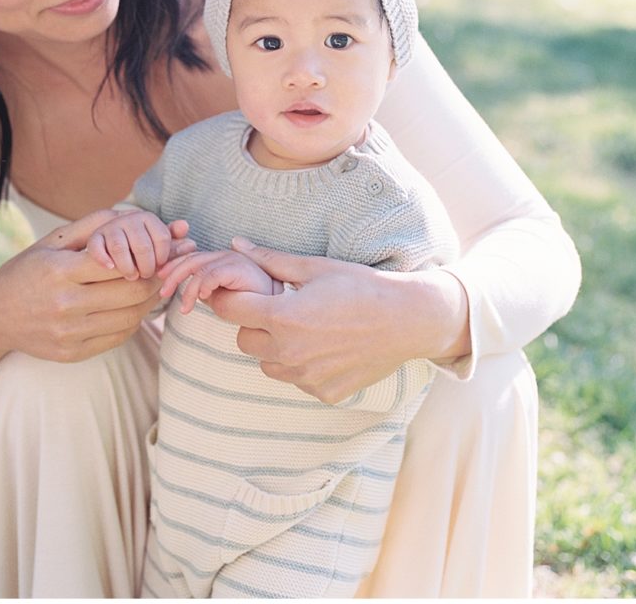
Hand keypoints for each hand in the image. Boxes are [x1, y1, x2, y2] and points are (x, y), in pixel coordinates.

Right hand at [0, 210, 169, 368]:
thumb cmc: (27, 271)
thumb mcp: (52, 241)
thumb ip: (93, 226)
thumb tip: (133, 215)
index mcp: (60, 270)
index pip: (121, 262)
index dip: (150, 255)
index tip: (166, 249)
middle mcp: (65, 303)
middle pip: (133, 291)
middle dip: (159, 276)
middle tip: (171, 266)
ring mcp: (70, 332)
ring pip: (132, 316)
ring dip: (151, 300)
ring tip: (156, 284)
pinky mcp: (73, 353)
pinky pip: (120, 336)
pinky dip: (135, 320)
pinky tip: (134, 306)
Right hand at [86, 211, 193, 279]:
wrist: (110, 239)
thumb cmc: (139, 244)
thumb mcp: (156, 242)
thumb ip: (171, 242)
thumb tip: (190, 240)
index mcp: (147, 218)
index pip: (163, 238)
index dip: (164, 257)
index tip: (160, 267)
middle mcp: (128, 218)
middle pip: (143, 246)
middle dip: (147, 266)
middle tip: (146, 276)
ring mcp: (109, 228)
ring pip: (120, 248)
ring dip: (128, 267)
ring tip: (131, 276)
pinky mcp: (93, 238)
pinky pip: (96, 247)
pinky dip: (104, 259)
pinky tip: (111, 268)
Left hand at [157, 247, 279, 313]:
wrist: (276, 303)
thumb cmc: (251, 301)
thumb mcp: (223, 295)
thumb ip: (208, 290)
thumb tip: (192, 294)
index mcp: (219, 259)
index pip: (191, 258)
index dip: (173, 266)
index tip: (159, 279)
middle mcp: (225, 255)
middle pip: (191, 260)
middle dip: (173, 275)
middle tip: (162, 293)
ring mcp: (232, 259)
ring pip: (199, 269)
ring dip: (188, 290)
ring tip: (185, 309)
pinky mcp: (239, 267)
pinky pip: (213, 274)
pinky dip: (203, 286)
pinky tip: (201, 299)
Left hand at [202, 237, 469, 403]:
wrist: (407, 320)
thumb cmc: (360, 286)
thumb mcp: (314, 268)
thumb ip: (270, 260)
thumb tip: (236, 244)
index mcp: (283, 318)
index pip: (229, 310)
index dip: (228, 298)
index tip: (238, 292)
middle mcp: (290, 354)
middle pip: (243, 340)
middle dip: (253, 323)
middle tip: (280, 308)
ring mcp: (306, 378)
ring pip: (268, 364)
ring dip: (275, 347)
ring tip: (304, 328)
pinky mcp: (324, 393)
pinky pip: (297, 379)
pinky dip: (302, 366)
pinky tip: (325, 347)